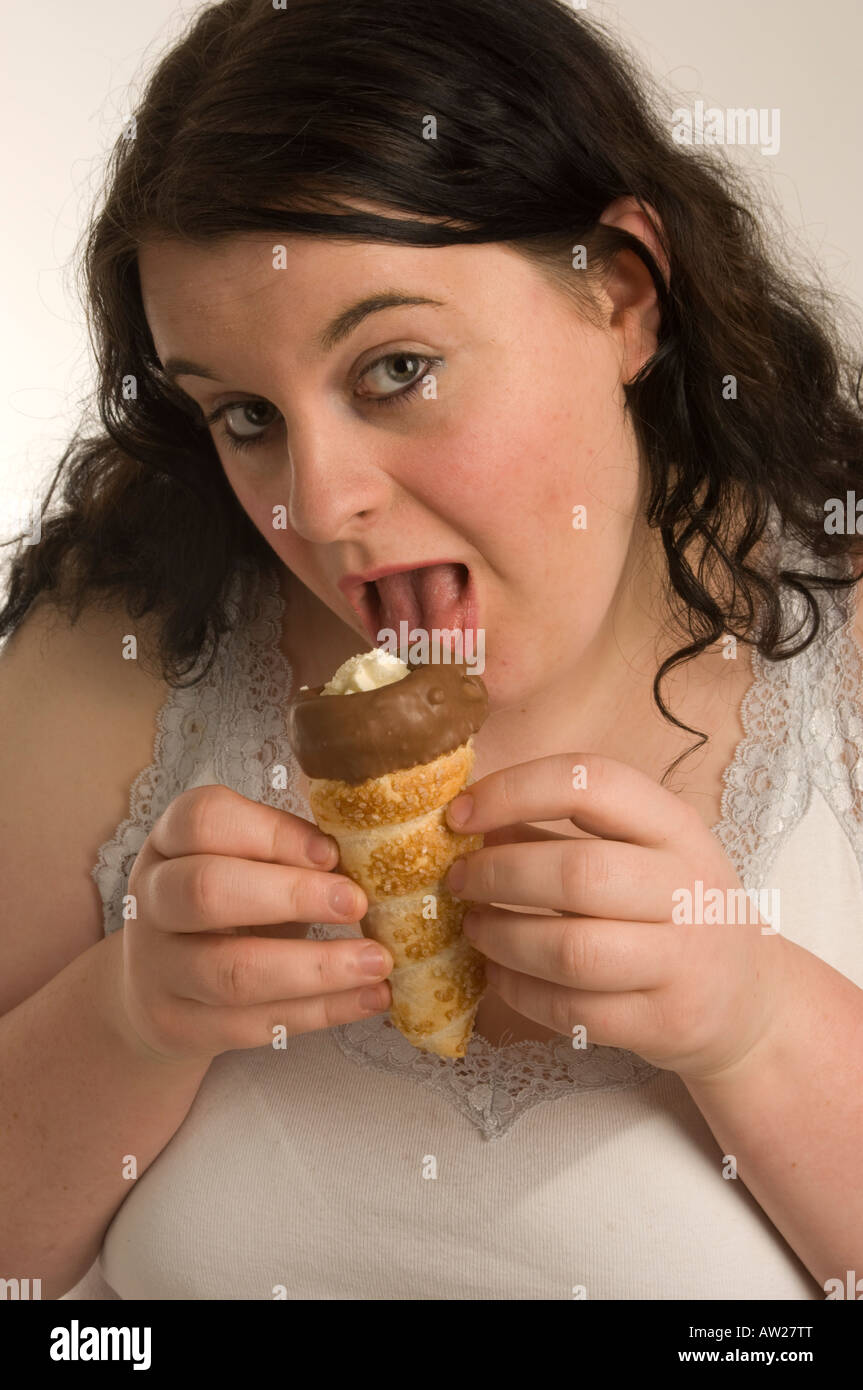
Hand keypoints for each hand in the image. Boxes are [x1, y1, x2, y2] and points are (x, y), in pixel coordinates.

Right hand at [120, 785, 392, 1062]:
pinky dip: (320, 1011)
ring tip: (378, 961)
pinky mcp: (177, 1026)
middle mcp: (152, 900)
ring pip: (232, 972)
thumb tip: (370, 847)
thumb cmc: (227, 906)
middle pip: (207, 890)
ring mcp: (158, 968)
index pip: (204, 820)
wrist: (156, 987)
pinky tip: (369, 997)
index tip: (332, 852)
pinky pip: (252, 1025)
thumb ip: (289, 848)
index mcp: (170, 843)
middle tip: (359, 904)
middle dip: (293, 896)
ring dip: (317, 968)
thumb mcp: (242, 863)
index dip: (271, 833)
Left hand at [444, 752, 792, 1081]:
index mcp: (677, 828)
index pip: (593, 783)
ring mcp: (684, 962)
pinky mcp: (665, 1024)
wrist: (750, 1002)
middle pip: (577, 873)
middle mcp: (689, 889)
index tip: (461, 814)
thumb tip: (471, 820)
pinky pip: (573, 1011)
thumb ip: (562, 834)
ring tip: (473, 928)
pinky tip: (500, 974)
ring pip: (571, 950)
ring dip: (502, 938)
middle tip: (458, 881)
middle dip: (498, 875)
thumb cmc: (676, 912)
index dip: (515, 790)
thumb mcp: (641, 855)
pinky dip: (520, 992)